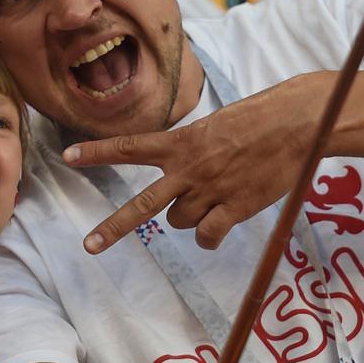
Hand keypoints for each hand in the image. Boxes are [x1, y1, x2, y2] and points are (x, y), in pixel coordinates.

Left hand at [65, 73, 325, 252]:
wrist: (296, 124)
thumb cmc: (259, 116)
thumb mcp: (215, 124)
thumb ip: (191, 147)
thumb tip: (182, 172)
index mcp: (181, 141)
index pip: (129, 147)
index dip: (96, 152)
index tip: (67, 155)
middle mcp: (189, 169)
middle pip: (143, 205)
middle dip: (114, 227)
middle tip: (89, 245)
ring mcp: (211, 191)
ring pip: (179, 222)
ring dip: (187, 217)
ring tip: (211, 199)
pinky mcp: (235, 208)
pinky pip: (207, 236)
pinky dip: (209, 236)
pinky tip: (219, 226)